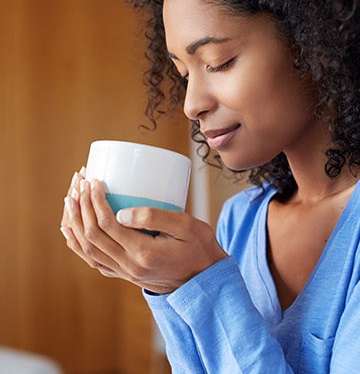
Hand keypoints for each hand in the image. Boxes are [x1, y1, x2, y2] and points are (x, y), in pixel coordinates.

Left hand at [60, 176, 227, 293]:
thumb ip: (154, 217)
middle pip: (92, 236)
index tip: (94, 181)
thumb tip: (121, 212)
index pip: (108, 224)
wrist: (204, 280)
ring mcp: (125, 273)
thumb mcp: (186, 226)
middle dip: (81, 206)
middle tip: (79, 183)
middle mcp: (129, 267)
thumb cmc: (199, 247)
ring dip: (75, 224)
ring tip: (69, 200)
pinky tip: (72, 232)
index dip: (96, 201)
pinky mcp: (125, 274)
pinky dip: (79, 245)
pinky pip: (94, 261)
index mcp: (144, 253)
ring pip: (88, 250)